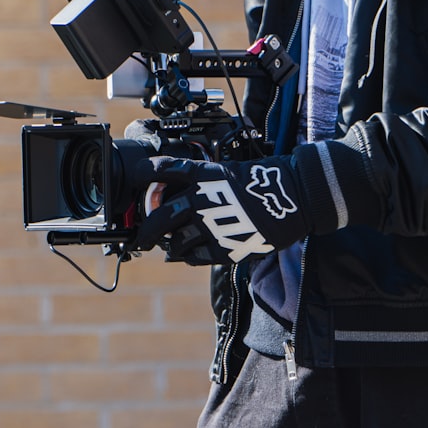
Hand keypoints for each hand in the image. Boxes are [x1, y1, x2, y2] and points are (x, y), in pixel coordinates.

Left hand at [132, 155, 311, 265]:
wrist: (292, 197)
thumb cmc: (262, 182)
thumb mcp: (226, 172)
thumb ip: (199, 183)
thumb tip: (173, 195)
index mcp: (202, 176)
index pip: (160, 171)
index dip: (142, 174)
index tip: (135, 179)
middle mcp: (202, 200)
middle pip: (158, 217)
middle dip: (145, 231)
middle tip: (140, 238)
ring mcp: (211, 226)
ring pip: (174, 242)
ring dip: (170, 245)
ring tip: (170, 247)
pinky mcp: (224, 248)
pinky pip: (194, 257)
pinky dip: (188, 256)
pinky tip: (189, 254)